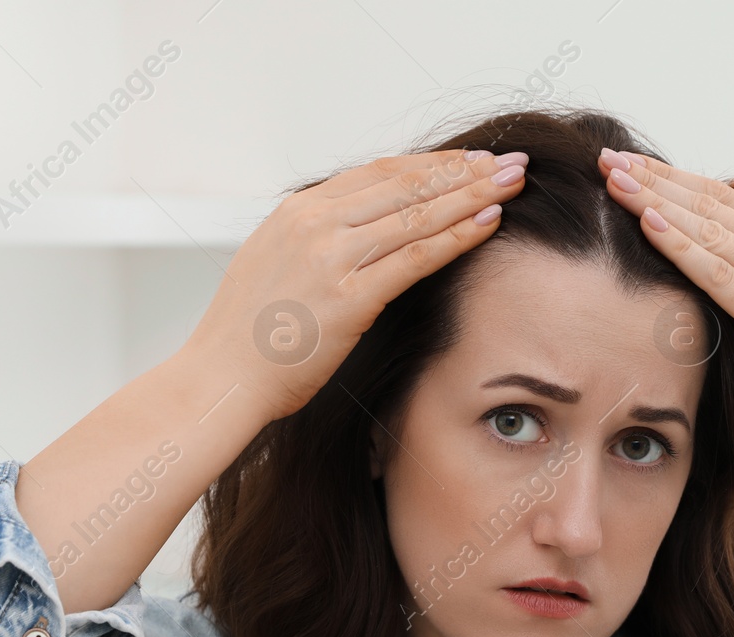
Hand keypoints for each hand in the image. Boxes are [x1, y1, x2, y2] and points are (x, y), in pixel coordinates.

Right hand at [181, 148, 529, 421]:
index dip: (431, 163)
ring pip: (418, 212)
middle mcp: (314, 223)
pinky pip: (416, 257)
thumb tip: (353, 236)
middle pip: (406, 182)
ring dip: (473, 194)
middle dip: (464, 170)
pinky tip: (490, 223)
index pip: (379, 172)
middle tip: (509, 160)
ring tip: (514, 182)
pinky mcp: (349, 297)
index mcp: (296, 211)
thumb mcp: (273, 267)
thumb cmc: (247, 338)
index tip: (469, 160)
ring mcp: (331, 257)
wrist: (220, 379)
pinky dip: (458, 236)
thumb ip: (313, 243)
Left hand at [595, 147, 733, 451]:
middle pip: (711, 204)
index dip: (674, 177)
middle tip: (608, 157)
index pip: (723, 198)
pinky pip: (717, 273)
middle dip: (655, 178)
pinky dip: (679, 245)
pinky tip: (647, 223)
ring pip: (710, 229)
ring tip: (614, 179)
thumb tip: (713, 258)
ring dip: (656, 200)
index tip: (631, 163)